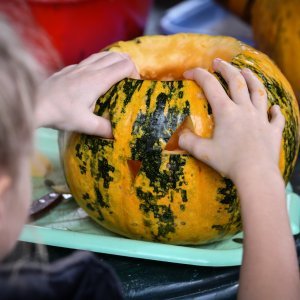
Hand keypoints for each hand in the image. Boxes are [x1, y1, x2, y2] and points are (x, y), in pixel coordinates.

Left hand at [35, 51, 138, 137]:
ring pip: (104, 54)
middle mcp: (91, 69)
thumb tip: (116, 134)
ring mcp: (79, 66)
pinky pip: (92, 59)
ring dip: (115, 61)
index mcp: (98, 80)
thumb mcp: (85, 124)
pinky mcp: (71, 68)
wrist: (35, 103)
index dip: (135, 73)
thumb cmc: (60, 113)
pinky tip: (97, 76)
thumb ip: (104, 128)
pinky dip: (102, 63)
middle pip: (118, 55)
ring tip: (117, 76)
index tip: (134, 86)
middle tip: (129, 80)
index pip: (125, 65)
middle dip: (128, 65)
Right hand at [179, 58, 284, 180]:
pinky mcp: (272, 130)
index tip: (189, 72)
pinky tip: (274, 108)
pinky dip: (274, 110)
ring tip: (246, 71)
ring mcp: (260, 118)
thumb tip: (179, 136)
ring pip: (258, 91)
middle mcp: (244, 109)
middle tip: (218, 62)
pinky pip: (276, 116)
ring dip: (252, 78)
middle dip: (226, 68)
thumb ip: (189, 142)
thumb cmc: (229, 162)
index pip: (210, 86)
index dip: (198, 75)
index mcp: (226, 112)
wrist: (256, 174)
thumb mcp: (204, 152)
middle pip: (237, 81)